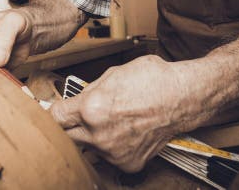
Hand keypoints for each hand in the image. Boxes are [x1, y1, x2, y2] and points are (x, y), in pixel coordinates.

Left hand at [50, 55, 192, 172]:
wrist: (183, 97)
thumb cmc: (151, 80)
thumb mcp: (111, 74)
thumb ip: (88, 92)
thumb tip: (73, 102)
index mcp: (91, 109)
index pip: (56, 117)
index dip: (56, 111)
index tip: (58, 112)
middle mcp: (99, 135)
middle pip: (66, 136)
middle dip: (71, 126)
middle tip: (81, 117)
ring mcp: (113, 152)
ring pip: (88, 147)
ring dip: (92, 137)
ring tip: (111, 121)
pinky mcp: (127, 163)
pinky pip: (109, 157)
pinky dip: (112, 147)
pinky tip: (125, 132)